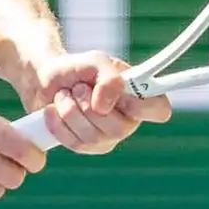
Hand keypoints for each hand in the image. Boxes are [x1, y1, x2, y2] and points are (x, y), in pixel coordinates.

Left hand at [23, 51, 172, 155]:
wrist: (48, 79)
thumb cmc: (79, 69)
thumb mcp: (96, 61)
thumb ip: (108, 78)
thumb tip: (104, 106)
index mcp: (139, 97)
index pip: (160, 110)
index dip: (144, 107)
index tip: (122, 96)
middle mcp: (128, 121)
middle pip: (119, 128)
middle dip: (89, 104)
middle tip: (79, 87)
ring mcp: (107, 138)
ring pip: (93, 137)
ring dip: (70, 109)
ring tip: (64, 94)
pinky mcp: (86, 147)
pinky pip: (74, 143)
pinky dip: (58, 123)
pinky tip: (54, 110)